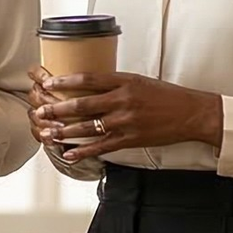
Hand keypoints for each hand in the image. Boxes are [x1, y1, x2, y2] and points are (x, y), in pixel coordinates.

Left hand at [31, 69, 220, 161]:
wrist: (192, 113)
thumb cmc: (166, 95)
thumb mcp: (139, 80)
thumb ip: (115, 83)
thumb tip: (89, 84)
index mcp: (125, 81)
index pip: (88, 79)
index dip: (65, 81)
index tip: (47, 82)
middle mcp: (123, 100)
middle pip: (82, 104)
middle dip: (57, 109)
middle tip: (39, 111)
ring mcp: (126, 121)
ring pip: (88, 127)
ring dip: (65, 131)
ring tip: (47, 133)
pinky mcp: (131, 138)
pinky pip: (102, 146)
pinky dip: (84, 151)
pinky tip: (70, 153)